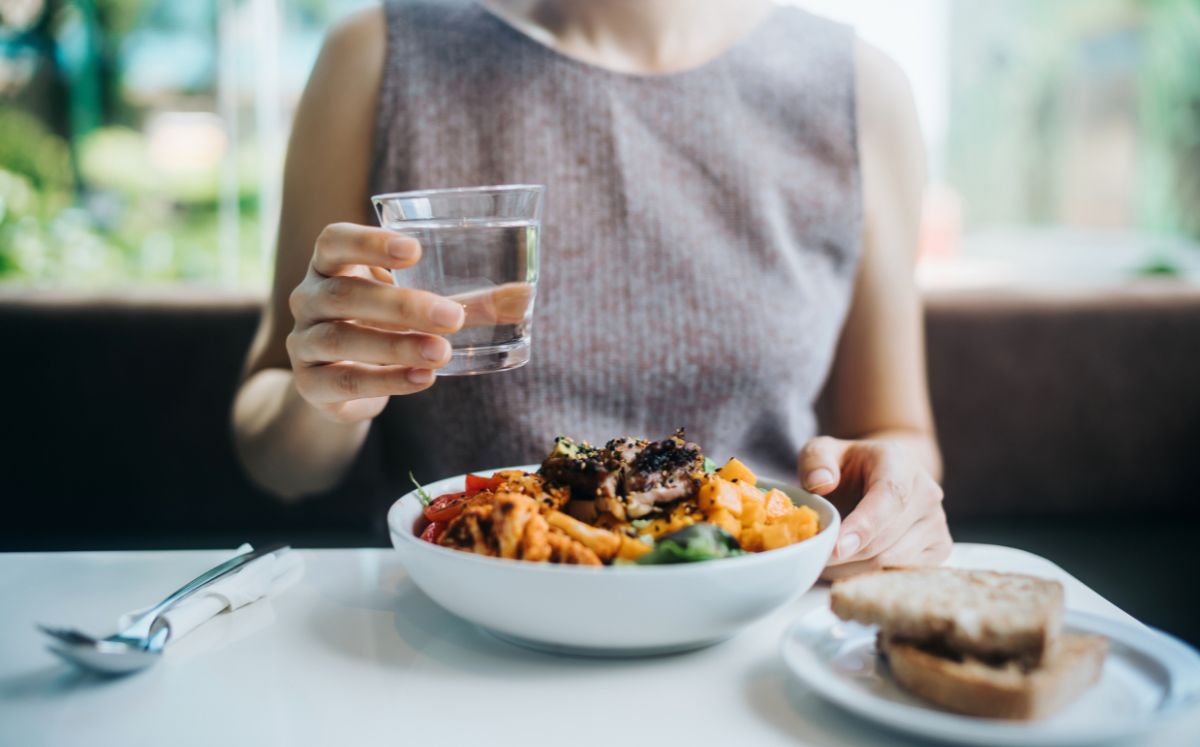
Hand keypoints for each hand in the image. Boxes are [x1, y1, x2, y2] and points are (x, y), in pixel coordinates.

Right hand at [286, 222, 464, 422]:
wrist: (343, 383)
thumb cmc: (386, 327)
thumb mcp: (423, 309)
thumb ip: (469, 302)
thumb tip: (525, 297)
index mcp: (332, 266)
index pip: (334, 241)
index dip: (368, 242)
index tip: (415, 250)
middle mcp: (309, 298)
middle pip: (345, 295)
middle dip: (402, 306)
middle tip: (453, 316)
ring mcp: (304, 342)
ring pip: (341, 339)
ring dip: (396, 346)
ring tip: (442, 352)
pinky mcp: (310, 384)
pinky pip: (343, 381)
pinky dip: (385, 381)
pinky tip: (421, 379)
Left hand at [797, 436, 950, 579]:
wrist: (882, 476)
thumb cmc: (847, 468)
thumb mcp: (822, 452)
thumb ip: (816, 461)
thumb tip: (821, 484)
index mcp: (899, 463)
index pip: (889, 497)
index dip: (863, 527)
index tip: (836, 548)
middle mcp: (926, 492)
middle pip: (885, 539)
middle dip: (845, 555)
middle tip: (814, 557)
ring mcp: (937, 522)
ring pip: (890, 561)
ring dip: (852, 569)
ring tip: (827, 560)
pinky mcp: (940, 548)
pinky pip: (900, 573)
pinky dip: (869, 576)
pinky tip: (850, 564)